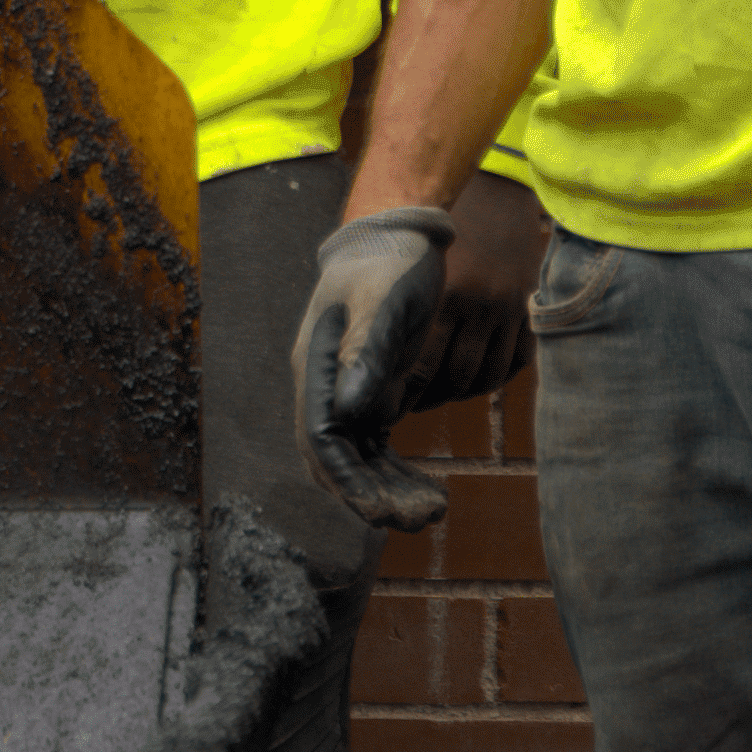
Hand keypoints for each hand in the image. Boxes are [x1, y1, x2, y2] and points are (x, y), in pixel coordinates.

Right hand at [295, 204, 463, 533]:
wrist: (399, 235)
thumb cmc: (388, 262)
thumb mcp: (382, 301)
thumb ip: (366, 353)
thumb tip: (351, 412)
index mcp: (316, 368)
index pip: (321, 441)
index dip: (349, 482)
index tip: (383, 510)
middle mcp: (323, 388)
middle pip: (336, 462)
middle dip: (373, 497)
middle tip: (424, 516)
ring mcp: (344, 393)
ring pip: (358, 462)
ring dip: (389, 491)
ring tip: (435, 509)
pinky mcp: (369, 392)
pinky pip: (376, 447)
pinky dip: (397, 473)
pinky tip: (428, 489)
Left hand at [396, 168, 550, 418]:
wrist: (495, 185)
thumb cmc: (436, 219)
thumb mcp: (409, 256)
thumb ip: (392, 299)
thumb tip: (360, 347)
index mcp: (442, 293)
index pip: (421, 366)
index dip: (405, 393)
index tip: (388, 403)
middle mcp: (478, 306)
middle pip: (454, 378)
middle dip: (430, 400)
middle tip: (411, 406)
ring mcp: (507, 309)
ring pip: (486, 376)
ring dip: (461, 393)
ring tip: (439, 395)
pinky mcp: (528, 308)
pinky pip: (515, 362)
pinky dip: (494, 378)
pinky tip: (473, 378)